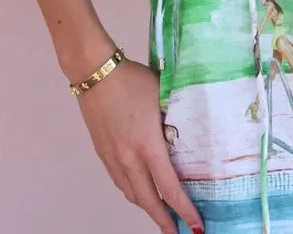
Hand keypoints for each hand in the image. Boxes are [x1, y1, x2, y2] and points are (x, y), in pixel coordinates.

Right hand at [75, 56, 202, 233]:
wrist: (95, 73)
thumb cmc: (132, 80)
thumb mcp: (163, 96)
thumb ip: (175, 119)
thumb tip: (189, 132)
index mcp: (148, 146)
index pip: (169, 189)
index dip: (184, 211)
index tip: (197, 225)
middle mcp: (129, 159)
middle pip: (148, 201)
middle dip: (165, 221)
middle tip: (179, 233)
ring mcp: (112, 158)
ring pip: (131, 194)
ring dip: (148, 208)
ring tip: (162, 215)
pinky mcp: (102, 153)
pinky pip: (119, 182)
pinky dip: (132, 193)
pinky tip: (140, 192)